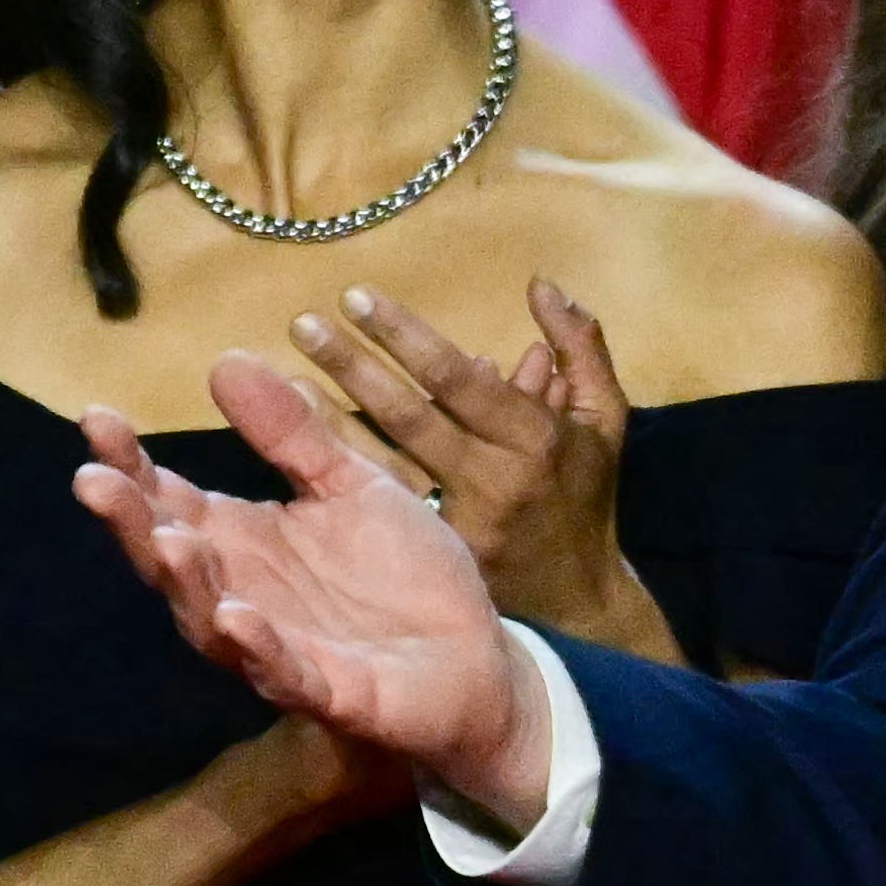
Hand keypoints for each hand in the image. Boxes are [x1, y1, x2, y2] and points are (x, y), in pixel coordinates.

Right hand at [76, 356, 549, 827]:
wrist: (475, 659)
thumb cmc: (402, 575)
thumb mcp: (352, 486)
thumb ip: (293, 435)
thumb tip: (227, 359)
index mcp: (244, 541)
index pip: (170, 499)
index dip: (131, 463)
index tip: (97, 416)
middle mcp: (242, 594)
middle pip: (169, 559)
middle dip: (131, 521)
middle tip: (94, 479)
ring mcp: (277, 648)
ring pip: (211, 619)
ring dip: (187, 580)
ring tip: (166, 537)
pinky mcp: (326, 691)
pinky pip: (282, 671)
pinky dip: (258, 647)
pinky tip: (238, 616)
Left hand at [292, 279, 674, 661]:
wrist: (580, 600)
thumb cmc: (585, 494)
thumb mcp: (604, 419)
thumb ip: (580, 348)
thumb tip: (540, 285)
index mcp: (534, 439)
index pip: (460, 379)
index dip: (407, 337)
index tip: (358, 297)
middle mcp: (492, 480)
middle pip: (412, 417)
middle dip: (355, 366)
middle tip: (304, 323)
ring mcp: (456, 525)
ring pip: (384, 464)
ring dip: (330, 420)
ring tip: (280, 379)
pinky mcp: (430, 558)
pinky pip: (380, 506)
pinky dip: (336, 473)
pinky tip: (299, 447)